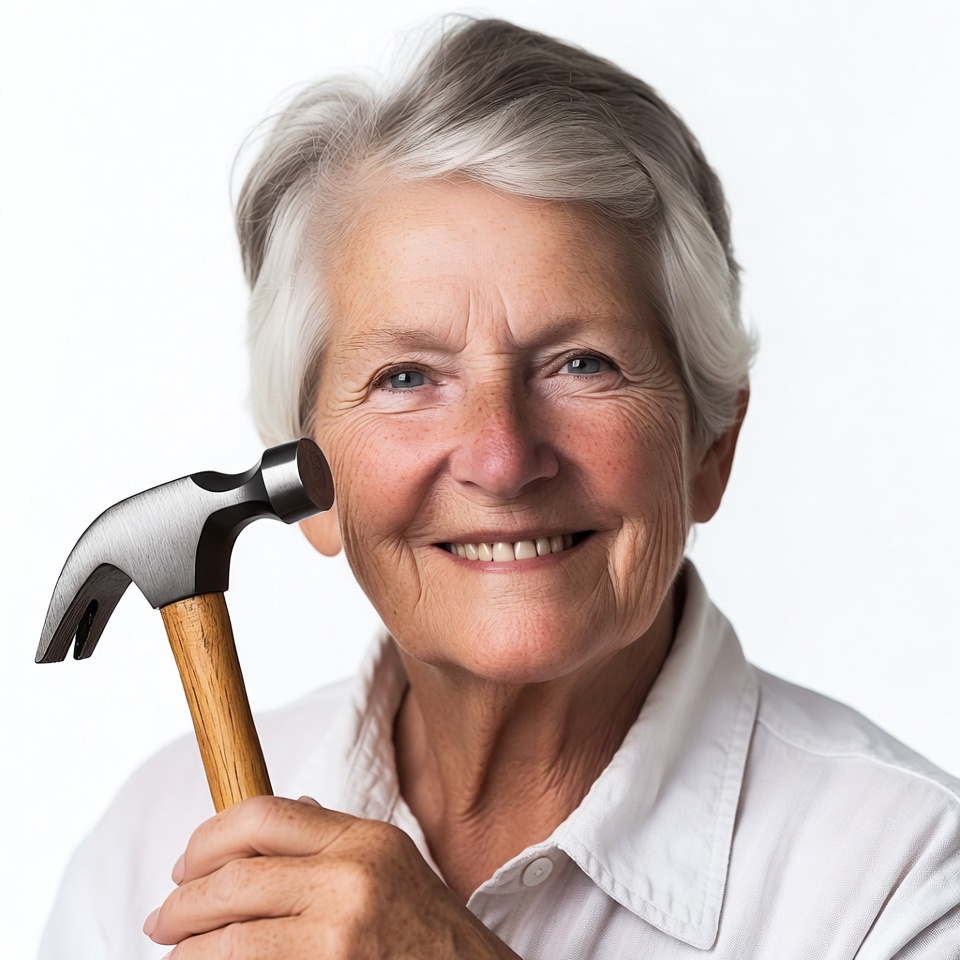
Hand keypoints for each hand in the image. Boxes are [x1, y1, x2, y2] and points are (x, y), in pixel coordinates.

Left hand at [143, 796, 519, 958]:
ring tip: (175, 953)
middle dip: (181, 902)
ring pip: (229, 940)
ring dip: (187, 950)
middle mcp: (351, 880)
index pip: (262, 816)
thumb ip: (331, 839)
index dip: (209, 838)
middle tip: (160, 918)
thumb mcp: (391, 863)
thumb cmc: (429, 931)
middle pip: (234, 879)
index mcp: (364, 839)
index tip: (185, 862)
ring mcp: (339, 938)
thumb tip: (269, 822)